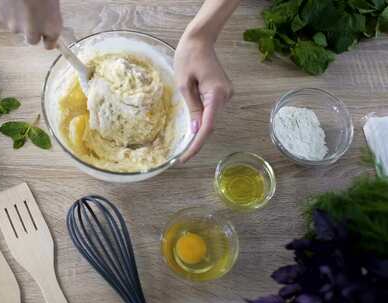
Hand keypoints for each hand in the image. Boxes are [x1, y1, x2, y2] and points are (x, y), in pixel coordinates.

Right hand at [0, 0, 62, 48]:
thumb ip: (50, 12)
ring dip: (19, 18)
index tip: (47, 34)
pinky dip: (9, 11)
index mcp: (52, 26)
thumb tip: (47, 14)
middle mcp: (33, 31)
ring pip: (17, 27)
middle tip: (33, 16)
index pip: (50, 45)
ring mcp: (15, 26)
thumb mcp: (53, 0)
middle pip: (32, 40)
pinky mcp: (2, 17)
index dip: (48, 38)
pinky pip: (6, 17)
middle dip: (33, 31)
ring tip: (22, 2)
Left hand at [174, 30, 232, 162]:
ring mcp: (227, 94)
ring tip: (184, 143)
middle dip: (197, 140)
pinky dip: (202, 119)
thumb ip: (192, 109)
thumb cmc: (188, 58)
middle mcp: (226, 96)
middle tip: (181, 155)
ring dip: (199, 129)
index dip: (196, 145)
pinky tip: (192, 127)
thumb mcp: (184, 85)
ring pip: (211, 118)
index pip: (208, 126)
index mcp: (217, 94)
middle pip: (211, 124)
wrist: (199, 40)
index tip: (185, 158)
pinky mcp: (223, 92)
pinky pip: (211, 110)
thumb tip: (196, 130)